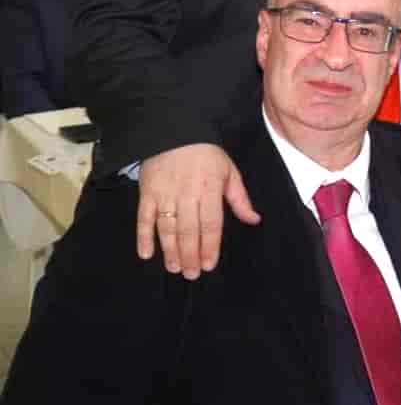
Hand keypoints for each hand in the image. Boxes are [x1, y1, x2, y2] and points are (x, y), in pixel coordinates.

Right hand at [137, 143, 260, 279]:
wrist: (174, 130)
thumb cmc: (206, 153)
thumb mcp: (229, 171)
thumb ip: (240, 199)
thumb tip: (254, 220)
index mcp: (209, 189)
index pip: (210, 224)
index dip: (209, 246)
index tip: (209, 264)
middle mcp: (187, 194)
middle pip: (188, 230)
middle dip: (190, 255)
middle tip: (191, 274)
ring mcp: (164, 194)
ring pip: (166, 228)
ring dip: (170, 250)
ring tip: (174, 268)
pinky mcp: (146, 193)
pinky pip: (143, 218)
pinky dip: (143, 237)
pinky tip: (146, 254)